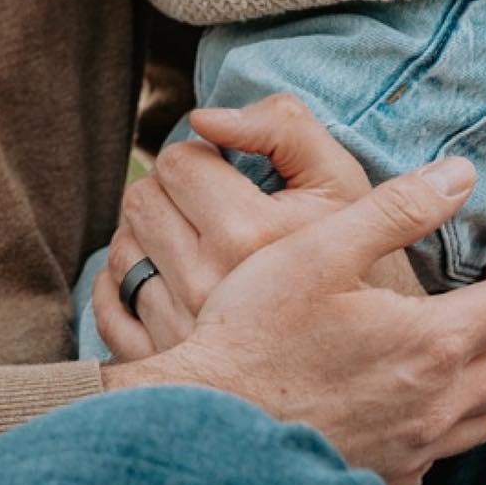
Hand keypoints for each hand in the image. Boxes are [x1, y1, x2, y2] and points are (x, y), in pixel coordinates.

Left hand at [95, 95, 391, 360]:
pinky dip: (125, 288)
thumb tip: (201, 118)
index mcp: (253, 237)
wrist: (376, 359)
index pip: (180, 163)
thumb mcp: (338, 176)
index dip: (203, 160)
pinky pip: (109, 306)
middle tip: (211, 212)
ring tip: (198, 250)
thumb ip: (281, 125)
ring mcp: (182, 334)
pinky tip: (168, 284)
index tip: (232, 181)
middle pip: (142, 201)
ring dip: (150, 239)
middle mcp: (212, 290)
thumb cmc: (358, 254)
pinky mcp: (162, 366)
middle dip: (171, 194)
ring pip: (122, 250)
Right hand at [103, 158, 485, 484]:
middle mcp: (437, 403)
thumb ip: (396, 208)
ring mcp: (415, 445)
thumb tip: (459, 176)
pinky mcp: (390, 470)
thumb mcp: (322, 248)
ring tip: (467, 334)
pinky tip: (416, 388)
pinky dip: (452, 412)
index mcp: (431, 343)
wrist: (216, 420)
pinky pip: (445, 445)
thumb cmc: (260, 329)